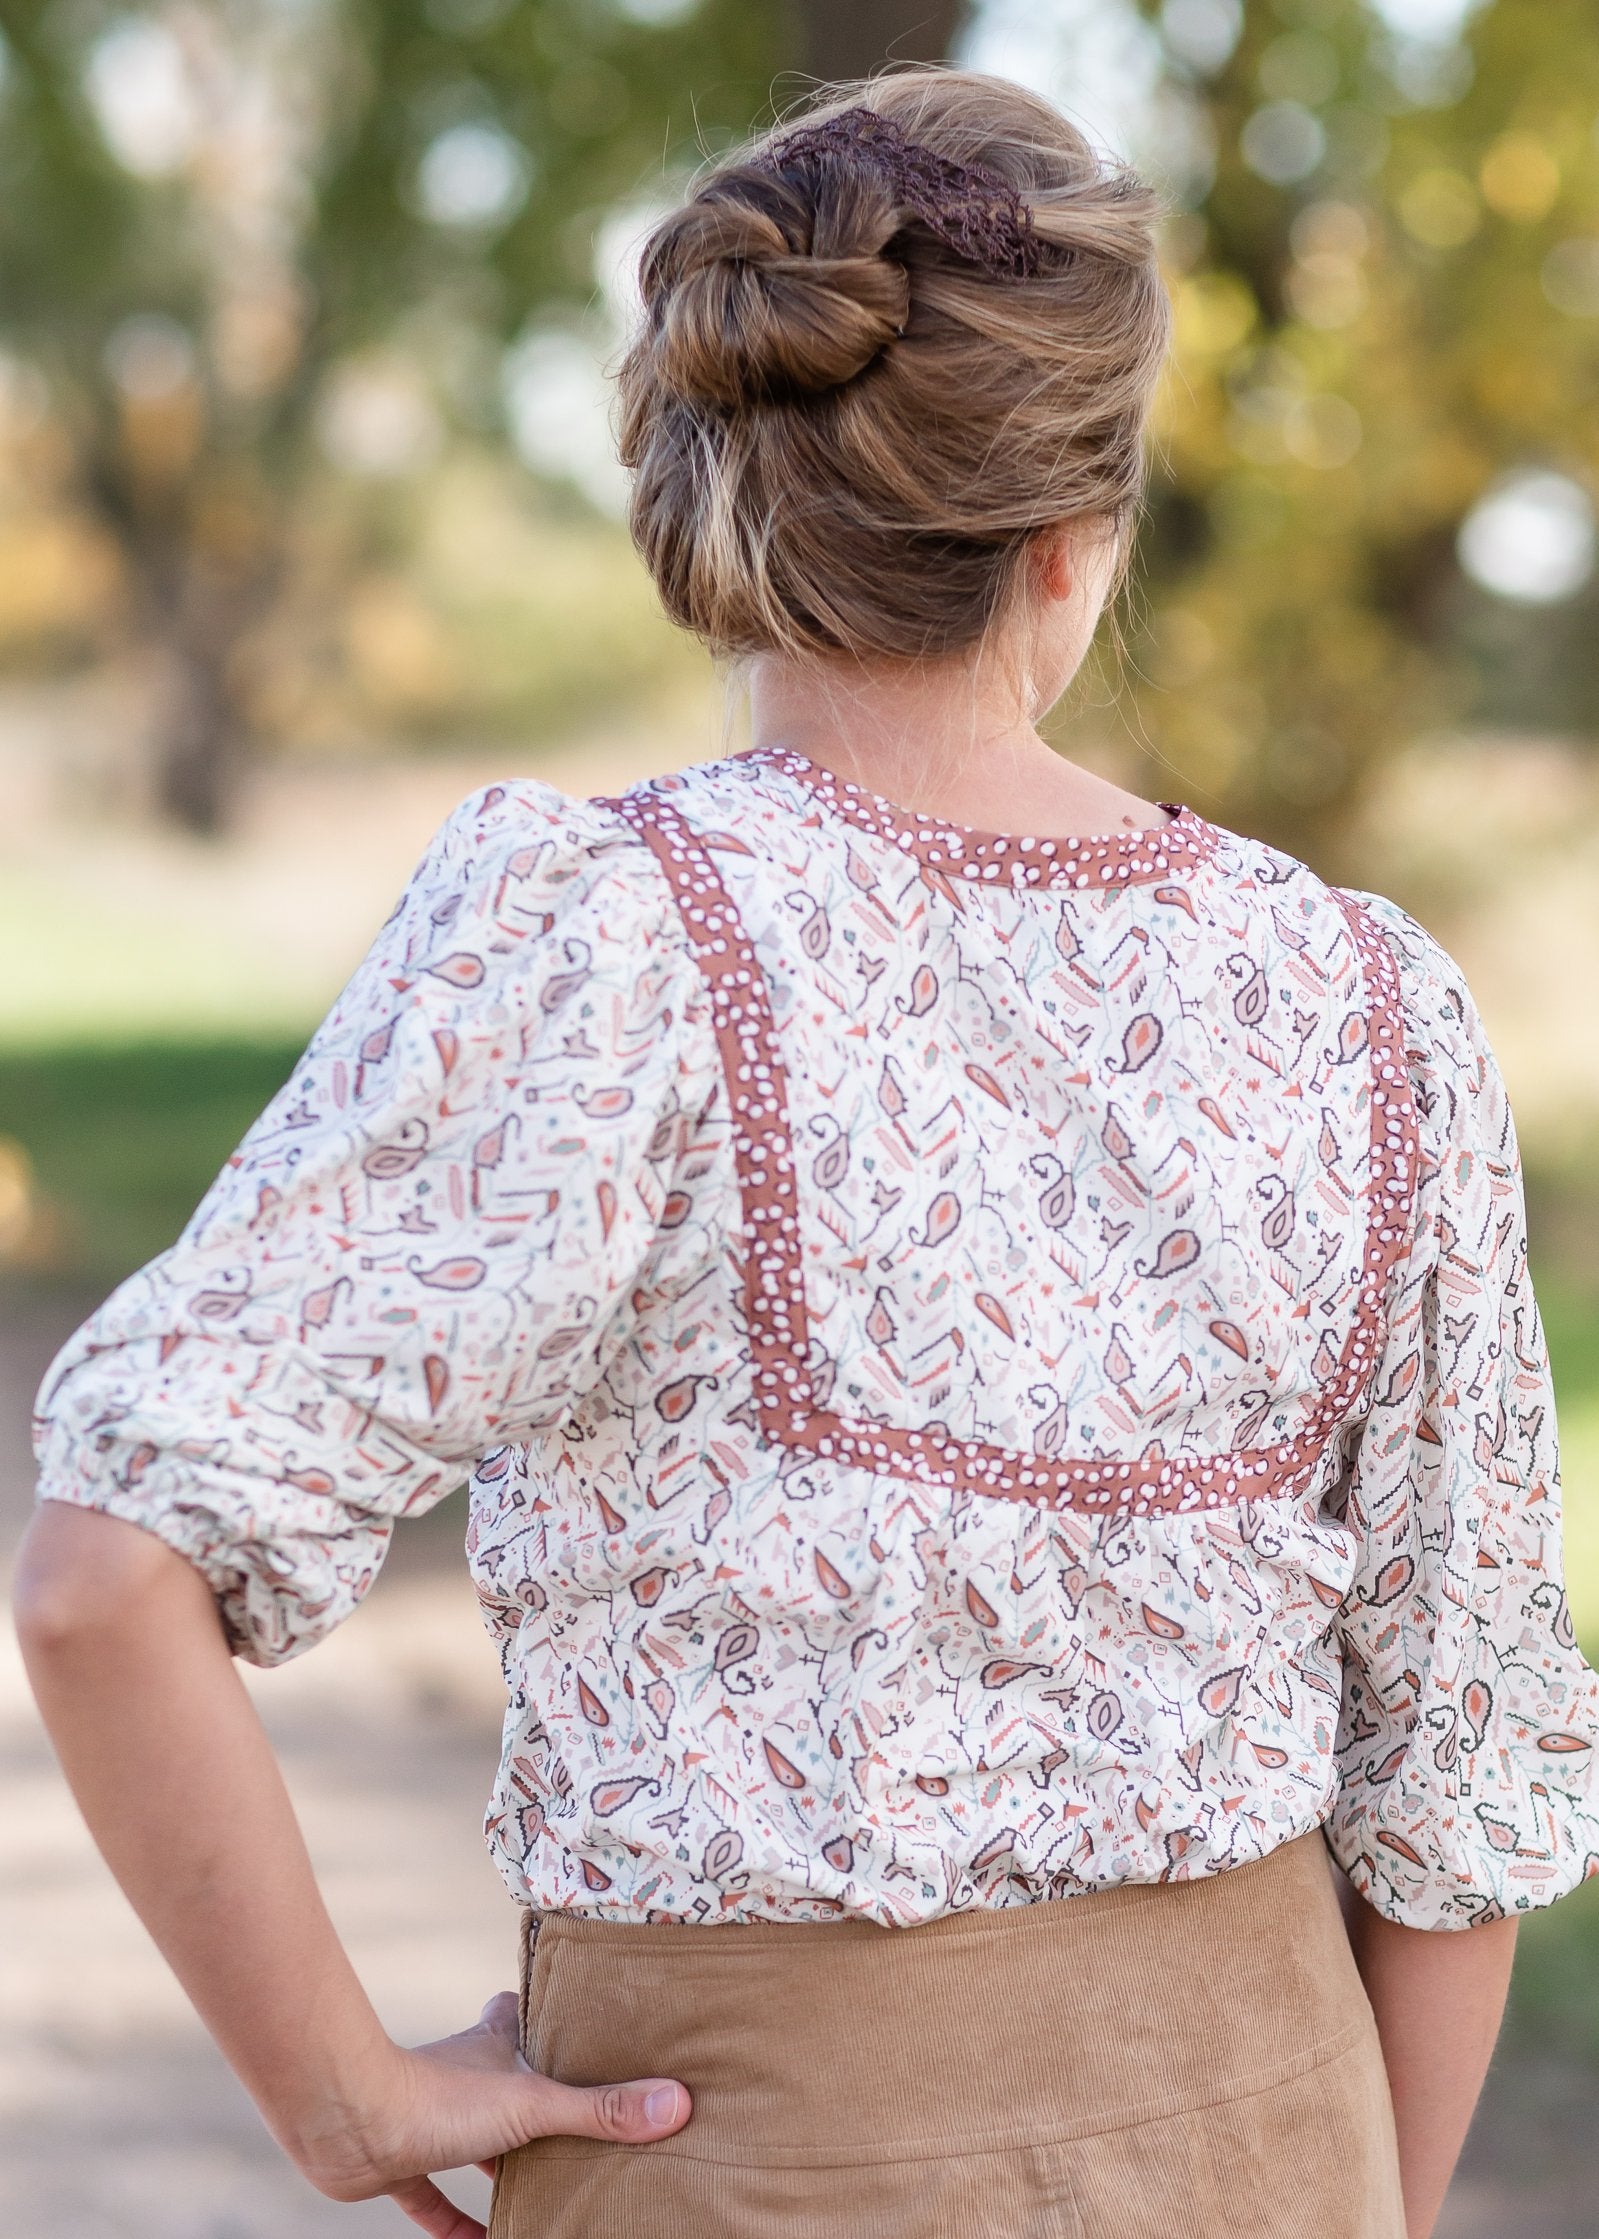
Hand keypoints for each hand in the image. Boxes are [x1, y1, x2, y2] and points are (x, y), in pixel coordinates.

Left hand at [296, 1991, 691, 2236]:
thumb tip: (676, 2105)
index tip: (572, 2022)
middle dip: (534, 2104)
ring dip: (500, 2168)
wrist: (348, 2121)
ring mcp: (429, 2122)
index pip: (520, 2014)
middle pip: (504, 2083)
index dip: (542, 2015)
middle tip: (577, 2128)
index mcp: (495, 2047)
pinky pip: (431, 2200)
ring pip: (472, 2143)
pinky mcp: (399, 2166)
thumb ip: (601, 2110)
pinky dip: (454, 2226)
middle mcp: (464, 2077)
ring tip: (545, 2192)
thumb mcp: (533, 2104)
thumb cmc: (438, 2095)